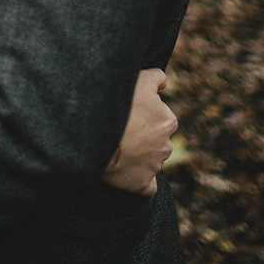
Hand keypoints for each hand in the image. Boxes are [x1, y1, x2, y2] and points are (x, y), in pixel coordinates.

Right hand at [103, 68, 177, 196]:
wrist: (95, 134)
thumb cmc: (118, 104)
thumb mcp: (140, 80)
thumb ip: (157, 78)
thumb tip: (164, 82)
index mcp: (168, 121)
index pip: (160, 118)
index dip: (143, 114)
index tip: (127, 113)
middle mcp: (166, 146)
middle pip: (156, 140)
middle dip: (142, 136)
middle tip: (120, 129)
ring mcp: (154, 167)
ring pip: (150, 161)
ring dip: (138, 156)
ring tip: (116, 148)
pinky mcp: (142, 184)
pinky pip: (146, 186)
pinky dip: (139, 181)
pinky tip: (126, 172)